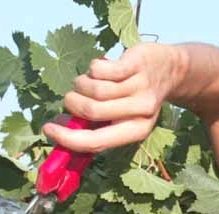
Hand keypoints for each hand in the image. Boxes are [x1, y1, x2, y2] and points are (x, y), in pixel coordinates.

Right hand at [42, 43, 184, 153]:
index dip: (67, 138)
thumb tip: (55, 129)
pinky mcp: (136, 65)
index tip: (48, 130)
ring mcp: (140, 87)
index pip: (95, 142)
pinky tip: (101, 68)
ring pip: (95, 89)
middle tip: (71, 99)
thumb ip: (93, 126)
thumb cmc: (136, 98)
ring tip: (86, 82)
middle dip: (72, 104)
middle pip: (91, 111)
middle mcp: (141, 112)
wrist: (171, 70)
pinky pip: (100, 69)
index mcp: (136, 132)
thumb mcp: (122, 117)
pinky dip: (93, 68)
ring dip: (81, 84)